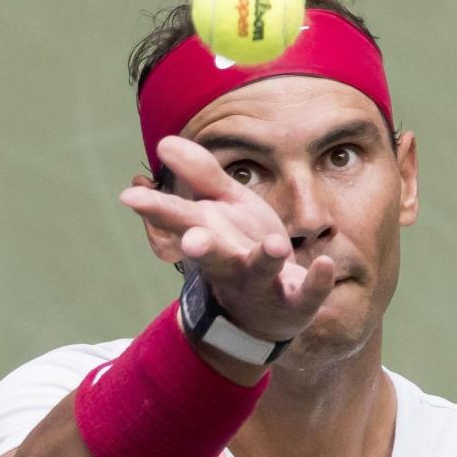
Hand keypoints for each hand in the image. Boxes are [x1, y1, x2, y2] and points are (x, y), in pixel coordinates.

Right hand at [120, 136, 334, 342]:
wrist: (267, 314)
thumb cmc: (240, 250)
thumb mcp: (222, 209)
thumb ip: (199, 176)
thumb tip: (163, 142)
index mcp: (209, 239)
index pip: (180, 221)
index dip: (156, 209)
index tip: (130, 197)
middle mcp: (231, 265)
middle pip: (214, 256)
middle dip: (203, 249)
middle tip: (191, 242)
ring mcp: (263, 286)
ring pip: (260, 273)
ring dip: (264, 260)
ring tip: (274, 244)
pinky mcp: (295, 302)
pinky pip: (308, 292)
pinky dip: (317, 281)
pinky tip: (326, 262)